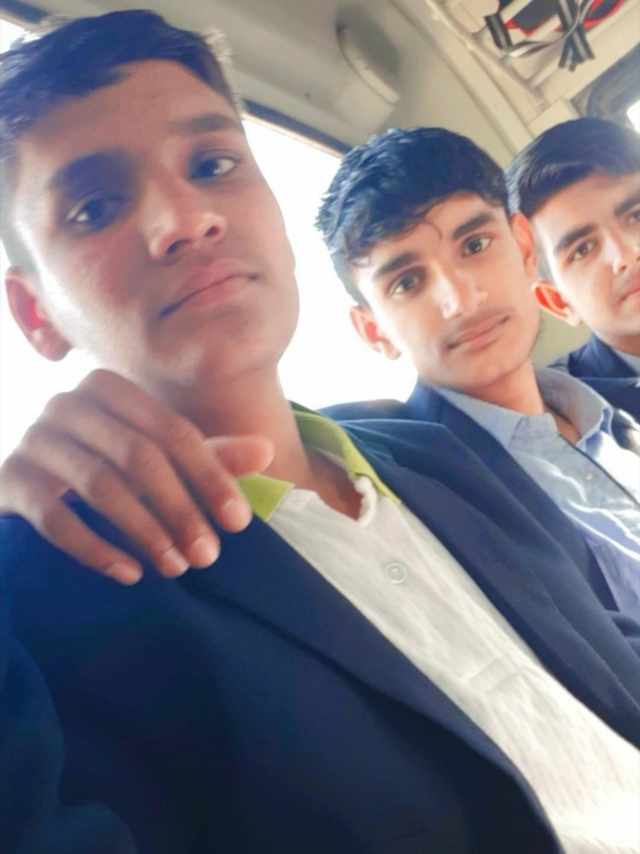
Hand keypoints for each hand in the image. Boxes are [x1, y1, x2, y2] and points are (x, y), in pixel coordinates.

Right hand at [0, 370, 273, 584]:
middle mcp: (68, 403)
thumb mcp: (154, 457)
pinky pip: (54, 516)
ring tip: (176, 568)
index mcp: (111, 389)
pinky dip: (96, 548)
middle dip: (180, 510)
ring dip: (145, 531)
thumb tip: (266, 451)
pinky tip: (129, 574)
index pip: (173, 432)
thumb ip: (206, 456)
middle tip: (209, 556)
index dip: (210, 477)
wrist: (22, 485)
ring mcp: (33, 438)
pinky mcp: (9, 479)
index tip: (238, 523)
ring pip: (100, 485)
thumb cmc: (99, 466)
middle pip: (139, 456)